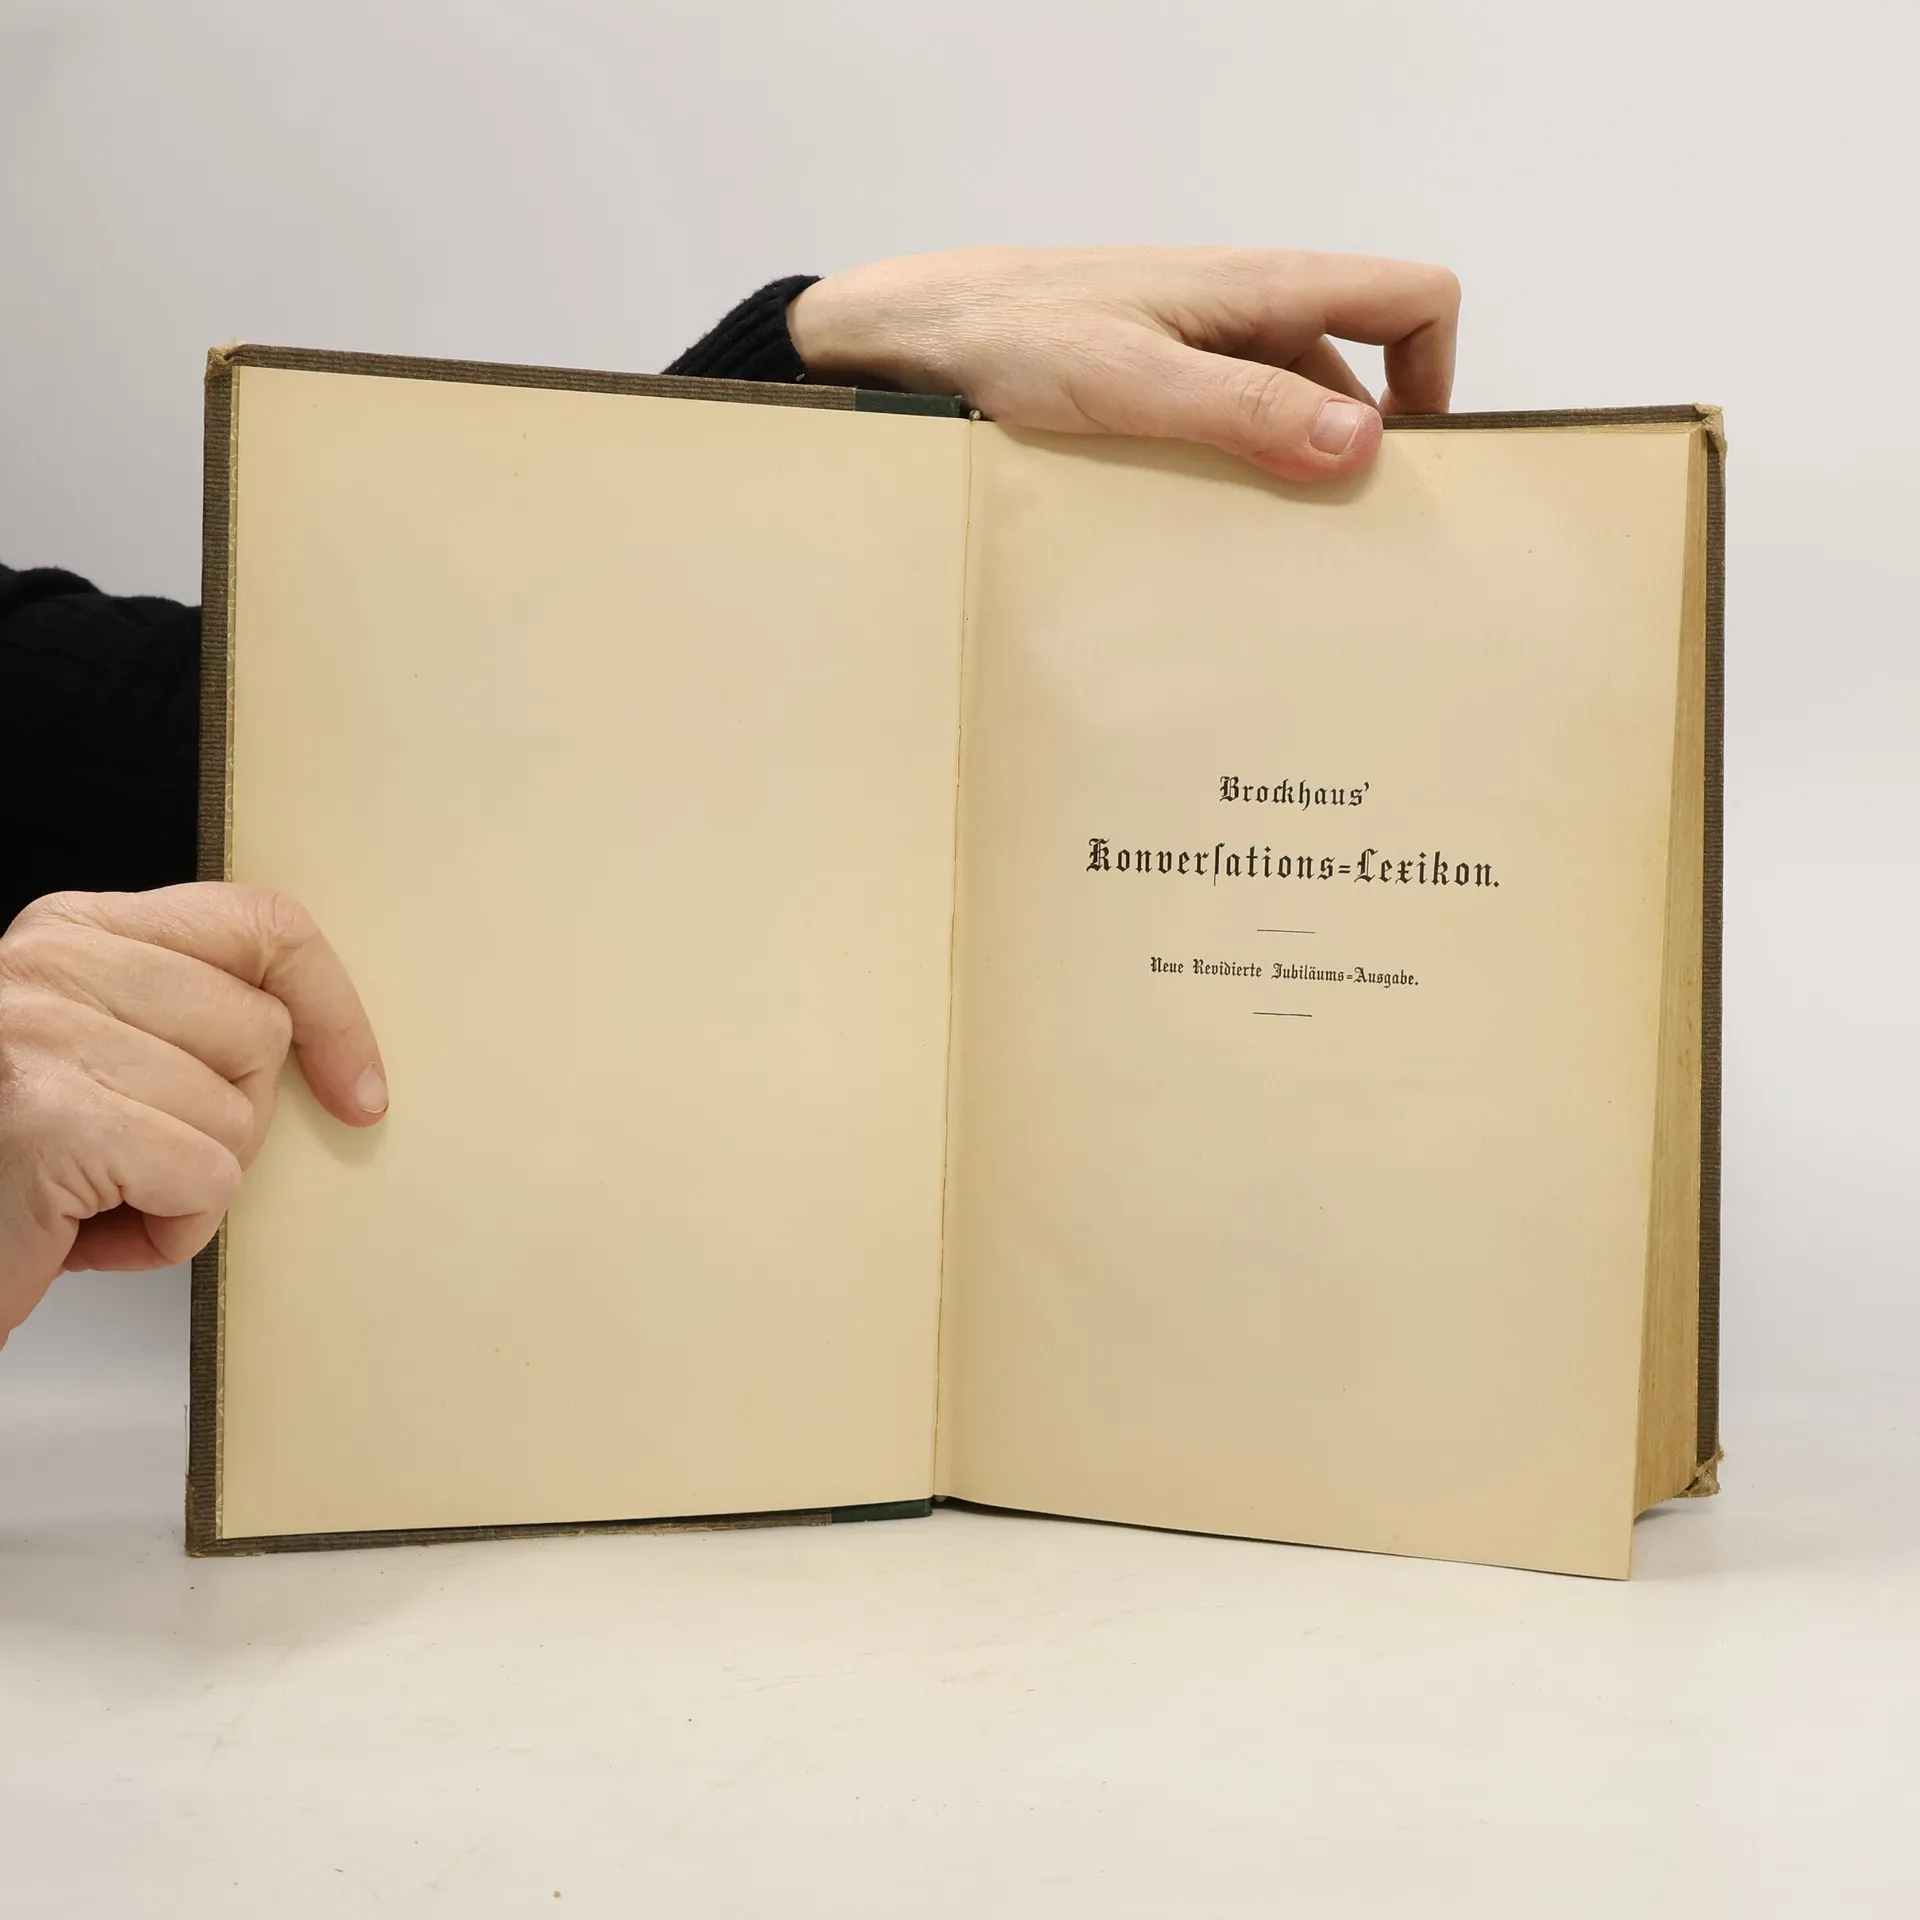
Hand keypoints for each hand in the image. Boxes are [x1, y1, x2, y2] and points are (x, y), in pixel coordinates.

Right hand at [0, 885, 385, 1346]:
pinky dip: (169, 1229)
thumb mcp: (105, 1059)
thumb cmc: (22, 1170)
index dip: (333, 1010)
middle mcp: (54, 963)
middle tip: (141, 1156)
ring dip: (192, 1185)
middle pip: (262, 1032)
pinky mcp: (53, 1119)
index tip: (358, 1086)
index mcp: (77, 930)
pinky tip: (90, 1227)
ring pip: (238, 1114)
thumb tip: (334, 1044)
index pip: (262, 925)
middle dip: (231, 1120)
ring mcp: (46, 1033)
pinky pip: (207, 1178)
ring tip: (102, 1194)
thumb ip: (191, 1018)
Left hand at [788, 245, 1459, 481]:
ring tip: (1268, 557)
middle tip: (1338, 544)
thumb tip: (1359, 444)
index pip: (1412, 297)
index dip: (1436, 372)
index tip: (1407, 463)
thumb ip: (1244, 408)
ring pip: (1287, 413)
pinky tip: (1202, 534)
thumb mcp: (1134, 381)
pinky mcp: (1161, 385)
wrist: (921, 332)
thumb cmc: (1014, 335)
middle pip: (1356, 376)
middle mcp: (1246, 314)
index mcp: (1262, 289)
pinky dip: (1233, 478)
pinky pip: (1228, 431)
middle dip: (1356, 454)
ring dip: (1288, 476)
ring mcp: (1204, 351)